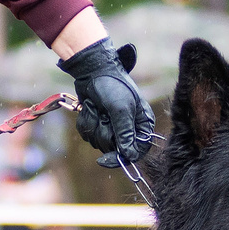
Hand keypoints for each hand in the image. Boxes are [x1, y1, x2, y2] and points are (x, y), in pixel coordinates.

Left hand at [61, 40, 155, 167]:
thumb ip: (125, 132)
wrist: (92, 70)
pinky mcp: (97, 123)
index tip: (104, 159)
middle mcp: (129, 127)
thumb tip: (128, 154)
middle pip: (114, 148)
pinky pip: (88, 134)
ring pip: (98, 141)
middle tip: (103, 115)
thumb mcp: (121, 109)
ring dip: (93, 124)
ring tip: (96, 107)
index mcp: (142, 124)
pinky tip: (89, 108)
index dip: (121, 157)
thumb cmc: (111, 85)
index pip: (137, 151)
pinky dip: (86, 121)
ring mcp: (112, 126)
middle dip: (103, 132)